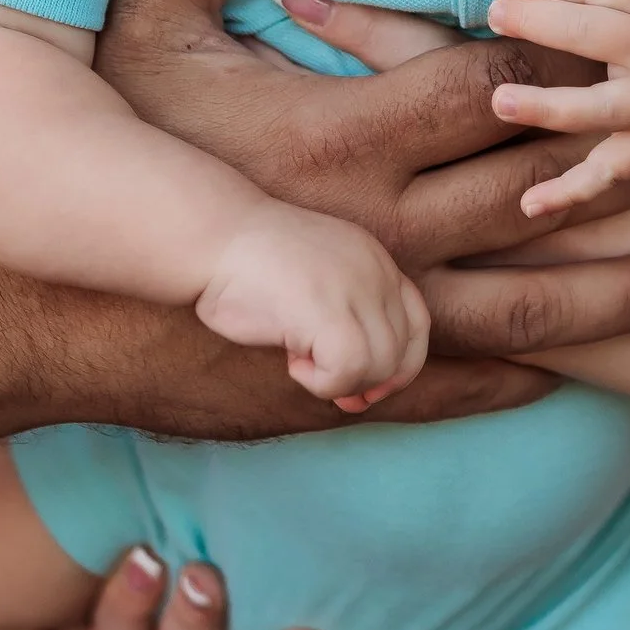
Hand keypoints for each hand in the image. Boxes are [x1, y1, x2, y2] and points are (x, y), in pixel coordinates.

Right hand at [100, 0, 629, 394]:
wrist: (30, 303)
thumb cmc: (87, 139)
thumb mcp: (136, 12)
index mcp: (340, 134)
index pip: (492, 85)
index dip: (563, 57)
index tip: (620, 33)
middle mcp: (375, 232)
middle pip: (542, 191)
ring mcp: (367, 319)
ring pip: (533, 303)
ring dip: (626, 286)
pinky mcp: (346, 385)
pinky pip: (466, 381)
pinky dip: (537, 369)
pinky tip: (594, 362)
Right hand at [197, 204, 431, 409]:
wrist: (212, 236)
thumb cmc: (245, 268)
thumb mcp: (314, 285)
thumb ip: (343, 323)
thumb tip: (363, 393)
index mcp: (374, 259)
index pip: (418, 323)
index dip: (398, 364)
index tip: (364, 386)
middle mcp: (375, 270)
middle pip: (402, 351)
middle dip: (367, 382)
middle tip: (323, 382)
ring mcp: (356, 289)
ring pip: (380, 367)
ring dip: (339, 381)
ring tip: (298, 360)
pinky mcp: (330, 311)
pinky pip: (349, 371)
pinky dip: (323, 383)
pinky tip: (292, 362)